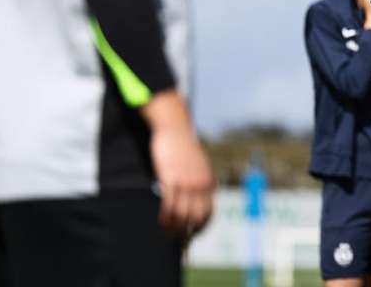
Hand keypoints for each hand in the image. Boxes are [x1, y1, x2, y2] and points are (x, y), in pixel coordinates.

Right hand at [142, 91, 214, 238]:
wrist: (174, 129)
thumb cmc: (184, 147)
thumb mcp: (199, 164)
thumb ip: (201, 180)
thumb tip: (201, 194)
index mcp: (209, 181)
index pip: (209, 212)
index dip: (202, 227)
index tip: (194, 236)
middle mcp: (200, 183)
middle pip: (196, 217)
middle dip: (187, 232)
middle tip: (177, 241)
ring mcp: (186, 181)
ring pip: (181, 214)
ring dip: (174, 228)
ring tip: (167, 234)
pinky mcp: (170, 178)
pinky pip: (168, 204)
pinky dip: (165, 217)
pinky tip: (161, 222)